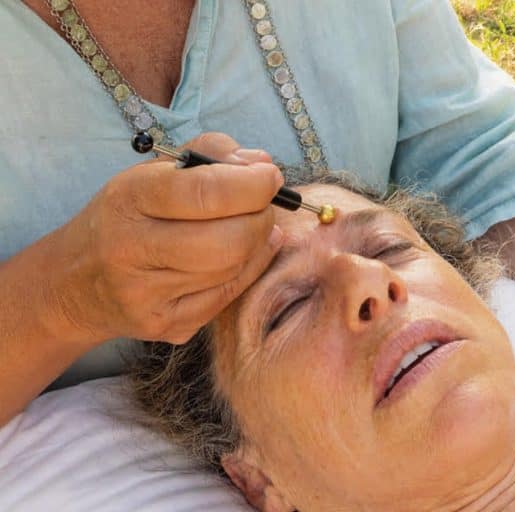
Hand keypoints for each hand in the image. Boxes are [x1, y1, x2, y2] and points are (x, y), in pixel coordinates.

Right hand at [51, 133, 283, 343]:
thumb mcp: (153, 173)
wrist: (75, 284)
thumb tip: (262, 162)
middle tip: (263, 207)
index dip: (252, 185)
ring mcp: (145, 294)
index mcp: (129, 198)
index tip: (270, 176)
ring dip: (257, 245)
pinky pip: (227, 297)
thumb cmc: (128, 217)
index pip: (206, 192)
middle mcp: (130, 248)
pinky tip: (243, 256)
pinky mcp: (162, 325)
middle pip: (229, 240)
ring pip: (233, 270)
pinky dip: (247, 271)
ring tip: (250, 228)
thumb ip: (210, 155)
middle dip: (261, 219)